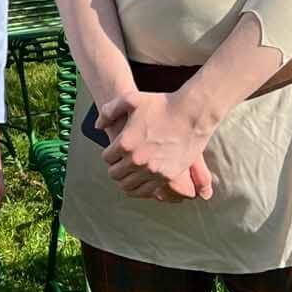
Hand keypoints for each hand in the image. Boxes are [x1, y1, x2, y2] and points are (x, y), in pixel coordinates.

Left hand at [98, 90, 213, 199]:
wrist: (192, 113)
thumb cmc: (162, 104)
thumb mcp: (130, 99)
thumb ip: (109, 111)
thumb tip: (98, 126)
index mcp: (124, 143)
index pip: (107, 158)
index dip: (109, 154)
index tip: (115, 152)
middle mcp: (136, 160)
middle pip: (115, 174)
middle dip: (116, 168)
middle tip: (121, 164)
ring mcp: (152, 170)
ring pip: (129, 186)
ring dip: (127, 180)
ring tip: (130, 174)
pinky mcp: (167, 176)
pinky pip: (148, 191)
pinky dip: (142, 188)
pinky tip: (143, 180)